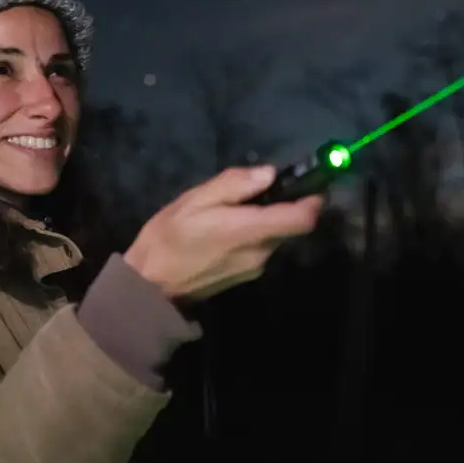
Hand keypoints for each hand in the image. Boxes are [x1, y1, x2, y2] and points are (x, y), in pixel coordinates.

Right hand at [123, 165, 324, 301]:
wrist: (150, 287)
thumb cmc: (168, 238)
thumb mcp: (195, 200)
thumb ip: (234, 185)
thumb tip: (268, 174)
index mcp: (250, 231)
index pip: (302, 219)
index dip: (313, 199)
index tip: (310, 182)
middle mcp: (261, 252)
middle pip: (290, 226)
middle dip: (283, 205)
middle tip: (255, 189)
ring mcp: (255, 268)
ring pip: (275, 236)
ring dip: (266, 220)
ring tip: (232, 208)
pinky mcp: (246, 275)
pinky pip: (261, 247)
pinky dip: (254, 234)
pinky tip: (226, 228)